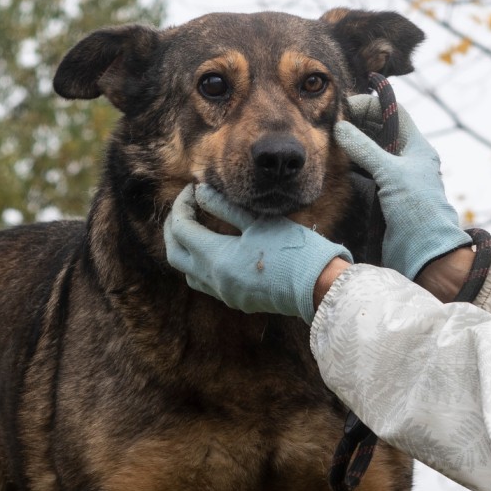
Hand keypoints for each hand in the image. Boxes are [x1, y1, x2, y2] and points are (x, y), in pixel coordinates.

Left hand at [163, 184, 351, 321]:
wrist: (317, 285)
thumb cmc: (291, 248)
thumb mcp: (257, 221)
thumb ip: (224, 206)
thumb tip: (200, 192)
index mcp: (216, 258)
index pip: (182, 228)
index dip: (182, 205)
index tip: (193, 189)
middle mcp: (214, 281)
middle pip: (174, 254)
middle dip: (173, 228)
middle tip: (185, 207)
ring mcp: (225, 294)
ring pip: (188, 273)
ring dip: (185, 249)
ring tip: (196, 228)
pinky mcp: (237, 300)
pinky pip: (206, 283)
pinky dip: (201, 264)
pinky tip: (215, 249)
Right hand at [336, 95, 471, 279]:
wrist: (424, 252)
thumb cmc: (416, 210)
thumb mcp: (390, 173)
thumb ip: (365, 149)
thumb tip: (340, 127)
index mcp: (417, 148)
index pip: (393, 113)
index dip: (371, 106)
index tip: (345, 107)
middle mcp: (408, 160)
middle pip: (381, 131)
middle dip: (358, 125)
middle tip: (333, 124)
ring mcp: (396, 178)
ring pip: (372, 153)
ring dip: (353, 146)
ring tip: (331, 141)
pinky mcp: (385, 196)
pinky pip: (367, 174)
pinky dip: (352, 167)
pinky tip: (337, 165)